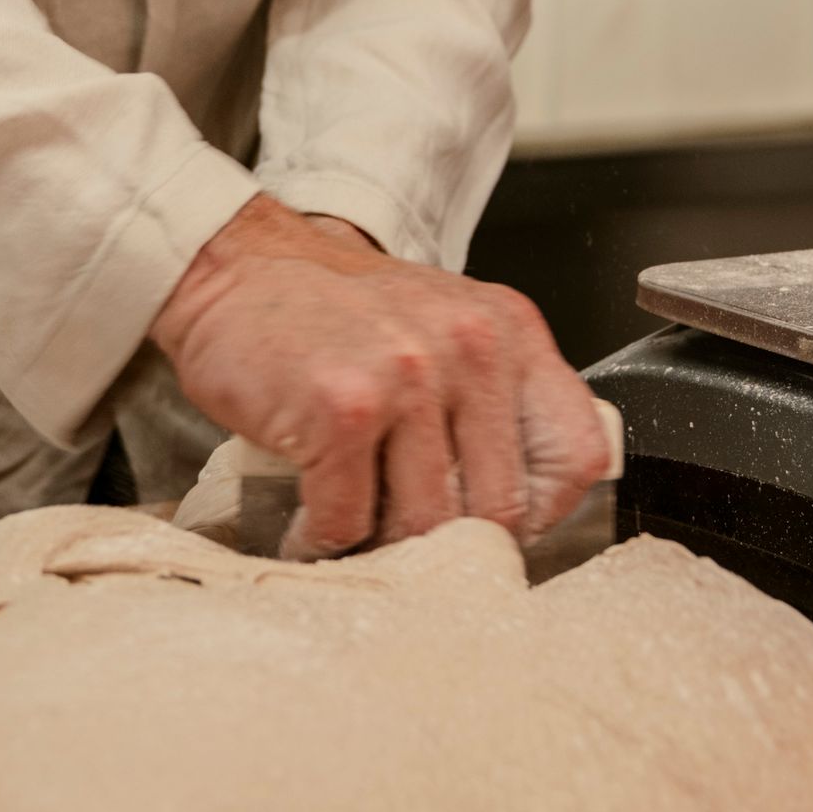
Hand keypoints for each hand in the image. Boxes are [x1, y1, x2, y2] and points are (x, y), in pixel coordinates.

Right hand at [149, 195, 621, 557]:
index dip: (541, 510)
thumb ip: (489, 400)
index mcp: (508, 332)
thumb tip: (518, 511)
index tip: (493, 522)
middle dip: (449, 541)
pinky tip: (309, 516)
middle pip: (500, 508)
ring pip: (427, 524)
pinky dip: (324, 537)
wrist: (235, 268)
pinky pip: (350, 520)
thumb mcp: (441, 329)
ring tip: (353, 526)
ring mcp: (408, 375)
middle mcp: (470, 347)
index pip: (577, 454)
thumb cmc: (331, 311)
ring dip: (382, 544)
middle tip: (407, 537)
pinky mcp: (344, 407)